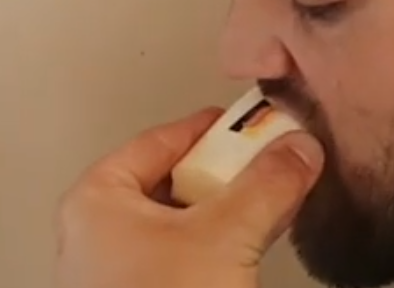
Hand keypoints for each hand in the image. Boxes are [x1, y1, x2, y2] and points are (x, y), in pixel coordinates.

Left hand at [54, 107, 323, 287]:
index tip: (246, 122)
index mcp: (97, 200)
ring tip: (265, 202)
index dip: (209, 128)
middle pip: (170, 180)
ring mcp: (115, 271)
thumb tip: (295, 151)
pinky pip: (181, 257)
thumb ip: (265, 186)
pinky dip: (216, 245)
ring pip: (178, 222)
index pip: (159, 140)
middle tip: (264, 161)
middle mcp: (98, 233)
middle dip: (223, 172)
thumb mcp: (222, 237)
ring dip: (224, 211)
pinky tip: (246, 248)